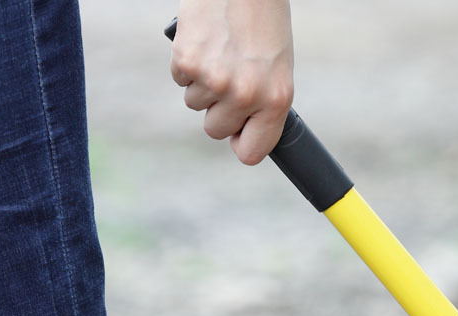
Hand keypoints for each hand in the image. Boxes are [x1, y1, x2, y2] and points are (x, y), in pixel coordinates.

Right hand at [171, 0, 293, 164]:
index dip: (241, 143)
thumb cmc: (263, 20)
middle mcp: (246, 95)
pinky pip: (180, 80)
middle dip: (218, 108)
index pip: (252, 153)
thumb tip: (241, 135)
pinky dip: (187, 63)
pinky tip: (204, 40)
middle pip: (216, 130)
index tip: (238, 133)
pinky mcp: (188, 61)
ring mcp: (215, 80)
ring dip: (202, 83)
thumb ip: (262, 103)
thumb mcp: (277, 67)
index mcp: (276, 99)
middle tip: (229, 74)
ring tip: (219, 50)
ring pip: (195, 105)